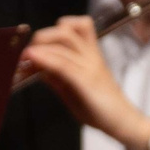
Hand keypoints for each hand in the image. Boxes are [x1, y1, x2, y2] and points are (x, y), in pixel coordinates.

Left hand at [21, 16, 149, 149]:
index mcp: (91, 55)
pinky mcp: (86, 80)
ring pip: (64, 42)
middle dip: (43, 36)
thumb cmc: (101, 108)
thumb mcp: (75, 89)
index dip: (54, 30)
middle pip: (66, 30)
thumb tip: (40, 68)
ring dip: (40, 45)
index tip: (37, 45)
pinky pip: (63, 63)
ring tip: (26, 56)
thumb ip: (58, 77)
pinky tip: (32, 58)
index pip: (78, 26)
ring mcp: (90, 66)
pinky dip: (44, 58)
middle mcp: (91, 56)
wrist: (123, 122)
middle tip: (29, 52)